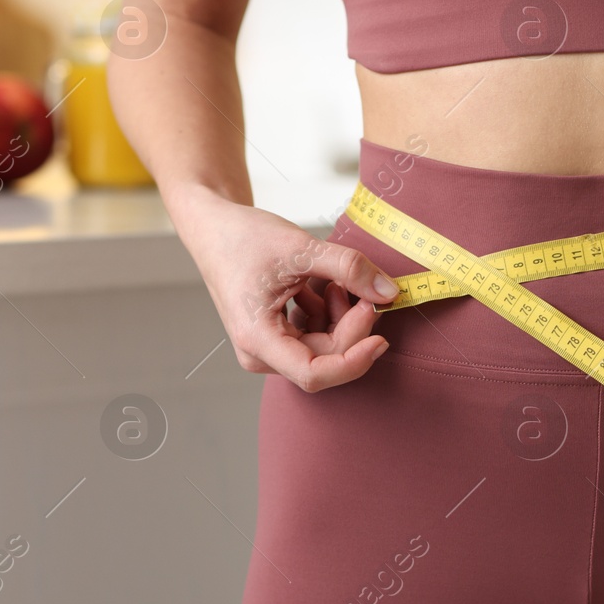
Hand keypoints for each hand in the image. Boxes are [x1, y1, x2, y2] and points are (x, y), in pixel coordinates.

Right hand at [176, 189, 397, 391]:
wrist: (215, 229)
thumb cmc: (243, 238)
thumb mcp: (301, 249)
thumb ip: (348, 269)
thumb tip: (388, 292)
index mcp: (257, 339)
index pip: (314, 374)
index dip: (353, 361)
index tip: (381, 338)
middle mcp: (259, 353)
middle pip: (324, 358)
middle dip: (351, 326)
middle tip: (367, 291)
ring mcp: (267, 347)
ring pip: (322, 348)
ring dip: (340, 318)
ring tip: (336, 282)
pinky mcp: (275, 336)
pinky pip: (314, 337)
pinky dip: (328, 314)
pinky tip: (323, 288)